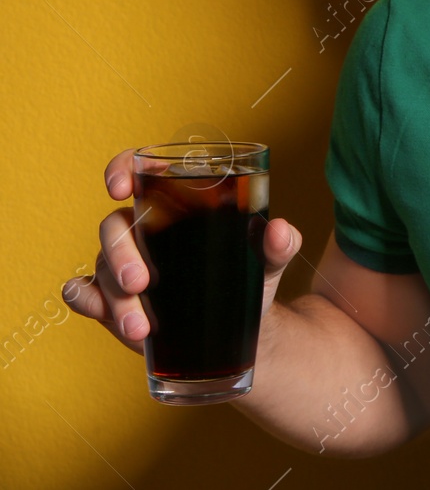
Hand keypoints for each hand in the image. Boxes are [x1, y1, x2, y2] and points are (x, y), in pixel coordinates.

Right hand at [62, 149, 303, 354]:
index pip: (142, 171)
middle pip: (115, 225)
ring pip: (100, 265)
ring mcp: (122, 262)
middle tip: (142, 283)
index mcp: (178, 204)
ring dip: (114, 294)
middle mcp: (144, 228)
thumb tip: (279, 230)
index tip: (118, 187)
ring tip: (141, 325)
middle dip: (121, 254)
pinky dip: (86, 301)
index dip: (121, 168)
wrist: (240, 331)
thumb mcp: (268, 262)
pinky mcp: (110, 297)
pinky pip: (81, 291)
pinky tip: (103, 315)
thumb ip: (279, 245)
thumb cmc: (249, 280)